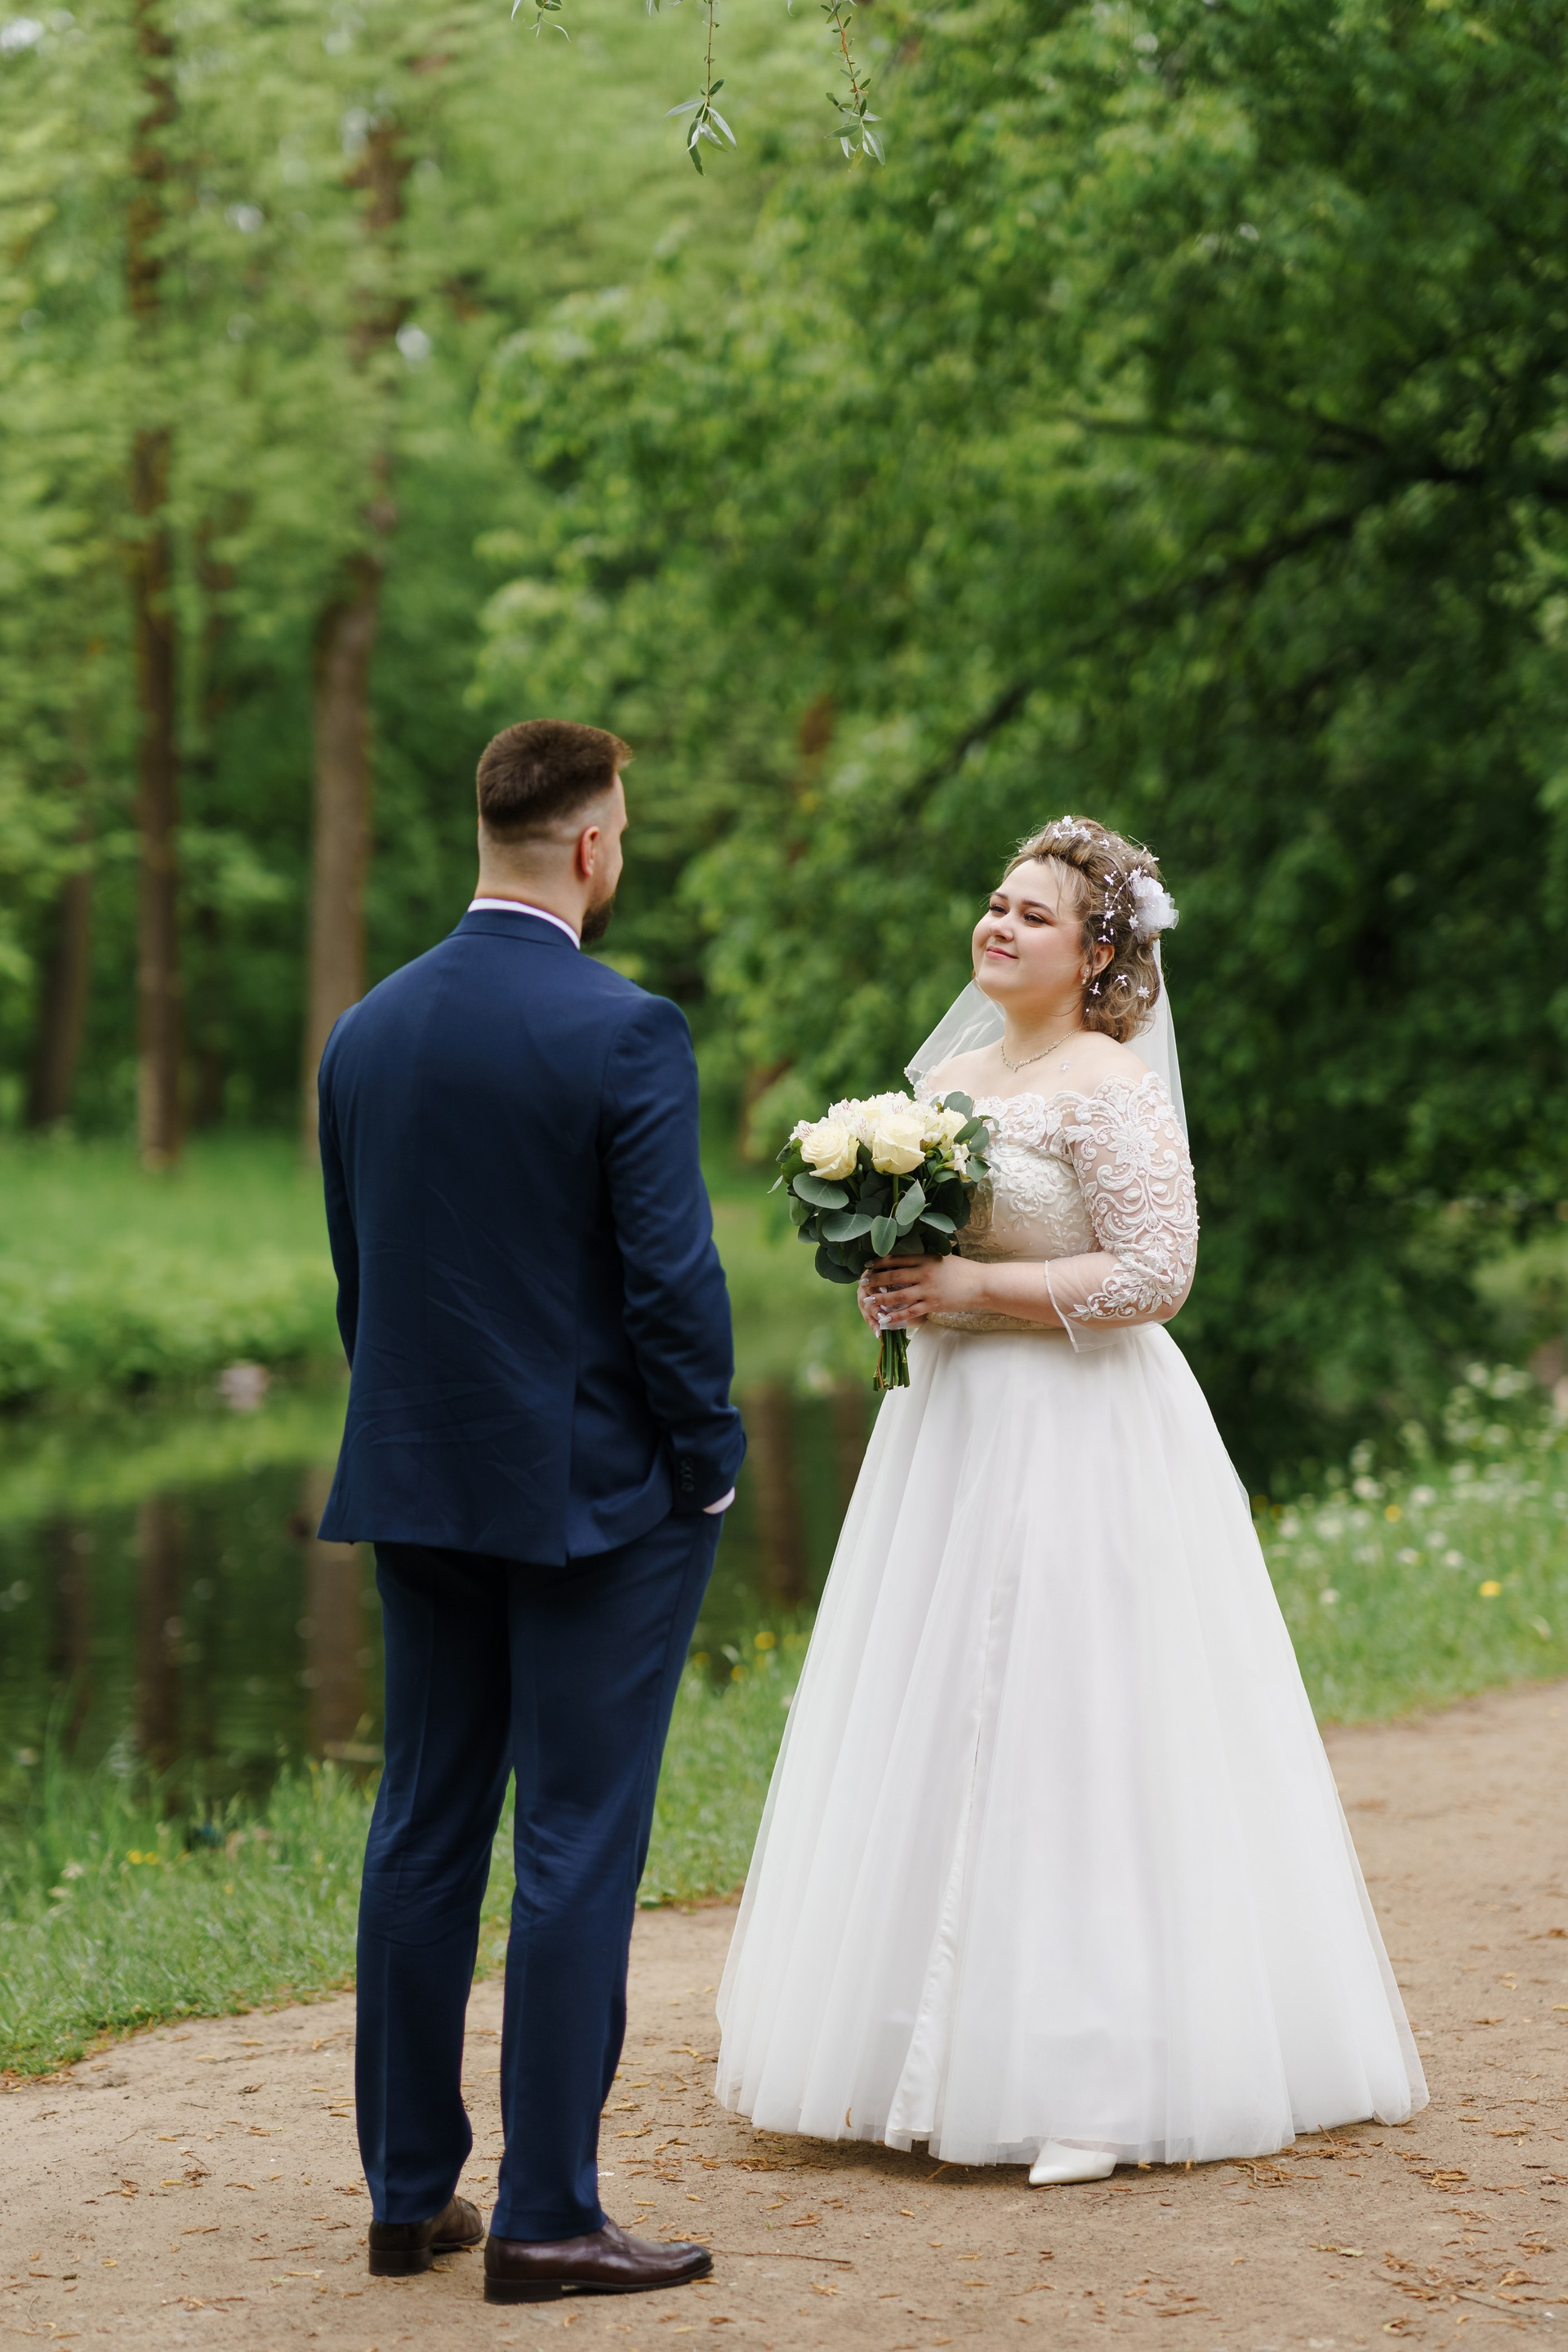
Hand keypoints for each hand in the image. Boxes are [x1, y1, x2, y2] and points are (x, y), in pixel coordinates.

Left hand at [858, 1252, 982, 1330]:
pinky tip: (884, 1318)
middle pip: (893, 1275)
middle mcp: (924, 1273)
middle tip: (861, 1282)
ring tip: (867, 1301)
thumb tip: (907, 1259)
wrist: (982, 1284)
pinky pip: (910, 1311)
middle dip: (875, 1279)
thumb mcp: (943, 1258)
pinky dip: (895, 1315)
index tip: (868, 1265)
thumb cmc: (963, 1270)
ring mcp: (928, 1290)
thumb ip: (925, 1259)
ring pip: (898, 1294)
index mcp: (926, 1259)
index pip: (897, 1259)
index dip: (880, 1262)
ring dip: (880, 1298)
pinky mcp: (933, 1305)